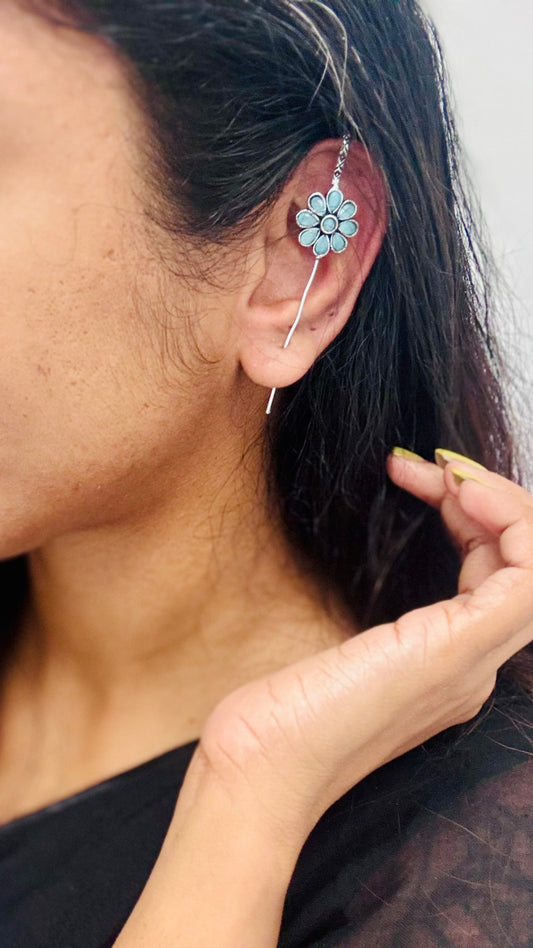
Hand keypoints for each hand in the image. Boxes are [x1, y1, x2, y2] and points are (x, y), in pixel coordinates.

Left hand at [181, 451, 532, 849]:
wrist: (261, 768)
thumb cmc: (281, 712)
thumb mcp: (331, 642)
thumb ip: (364, 611)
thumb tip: (364, 556)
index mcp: (444, 659)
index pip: (492, 570)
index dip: (469, 512)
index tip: (415, 475)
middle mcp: (471, 663)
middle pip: (519, 564)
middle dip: (487, 499)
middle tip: (435, 468)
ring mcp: (471, 659)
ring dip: (504, 505)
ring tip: (451, 475)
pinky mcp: (457, 649)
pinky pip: (529, 580)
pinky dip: (514, 525)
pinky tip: (463, 493)